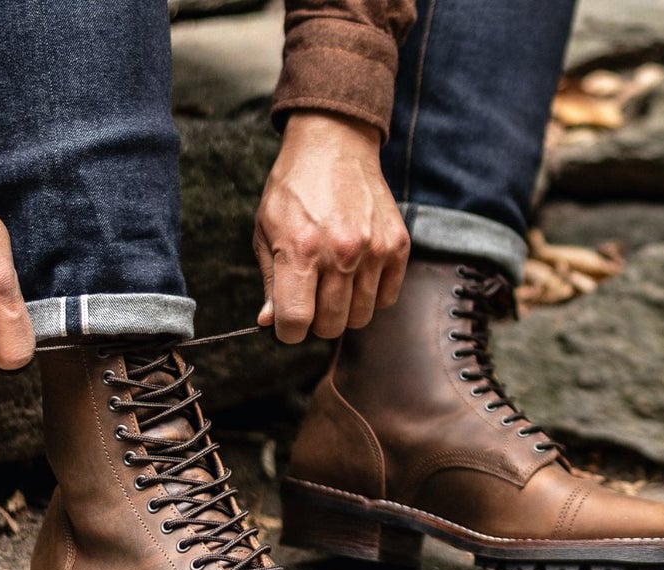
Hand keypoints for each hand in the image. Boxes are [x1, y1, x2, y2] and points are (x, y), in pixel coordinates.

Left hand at [253, 112, 408, 343]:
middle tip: (311, 300)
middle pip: (331, 326)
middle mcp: (340, 253)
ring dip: (344, 311)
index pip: (296, 321)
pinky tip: (357, 275)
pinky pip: (387, 298)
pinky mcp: (397, 246)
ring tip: (334, 285)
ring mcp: (374, 251)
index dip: (287, 331)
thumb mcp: (265, 231)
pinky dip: (371, 296)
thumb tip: (270, 322)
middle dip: (316, 322)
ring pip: (360, 317)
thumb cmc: (294, 189)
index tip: (287, 323)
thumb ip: (270, 281)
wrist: (334, 145)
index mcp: (300, 250)